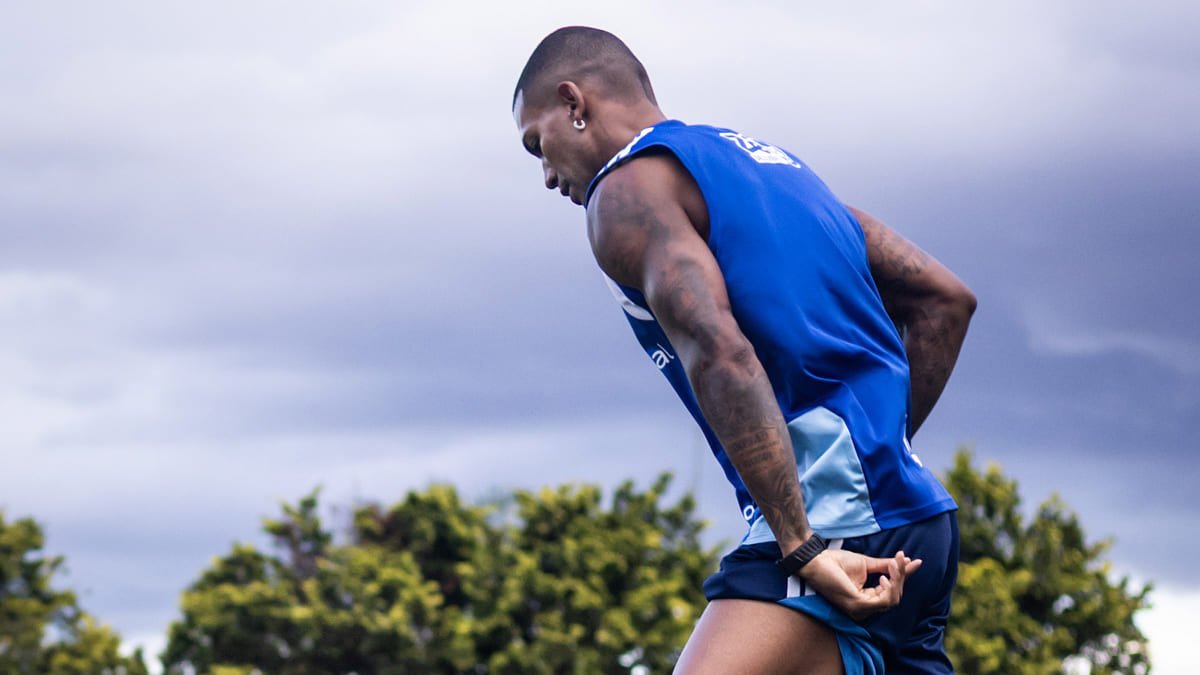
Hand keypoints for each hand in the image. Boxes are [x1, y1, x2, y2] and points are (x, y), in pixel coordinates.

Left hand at [796, 549, 921, 620]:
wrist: (817, 559)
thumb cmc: (836, 561)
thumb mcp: (867, 564)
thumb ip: (886, 566)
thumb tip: (908, 561)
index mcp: (865, 601)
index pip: (890, 592)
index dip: (903, 577)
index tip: (913, 560)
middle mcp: (863, 610)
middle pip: (894, 597)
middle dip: (902, 577)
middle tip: (902, 557)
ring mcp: (860, 610)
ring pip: (891, 599)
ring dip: (898, 579)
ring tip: (895, 563)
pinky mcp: (858, 606)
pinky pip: (884, 601)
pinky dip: (890, 586)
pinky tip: (886, 575)